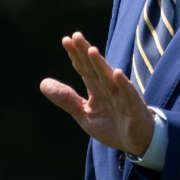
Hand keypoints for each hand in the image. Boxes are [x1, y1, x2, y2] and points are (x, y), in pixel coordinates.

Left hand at [40, 31, 154, 155]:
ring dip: (101, 64)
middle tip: (76, 36)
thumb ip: (66, 99)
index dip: (75, 55)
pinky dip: (123, 85)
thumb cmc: (111, 126)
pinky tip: (117, 73)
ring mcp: (121, 96)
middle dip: (85, 52)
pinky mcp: (134, 107)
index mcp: (96, 88)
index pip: (84, 68)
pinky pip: (128, 94)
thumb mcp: (84, 114)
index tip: (66, 40)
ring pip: (109, 78)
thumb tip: (42, 83)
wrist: (137, 143)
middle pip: (95, 68)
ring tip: (91, 50)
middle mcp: (108, 88)